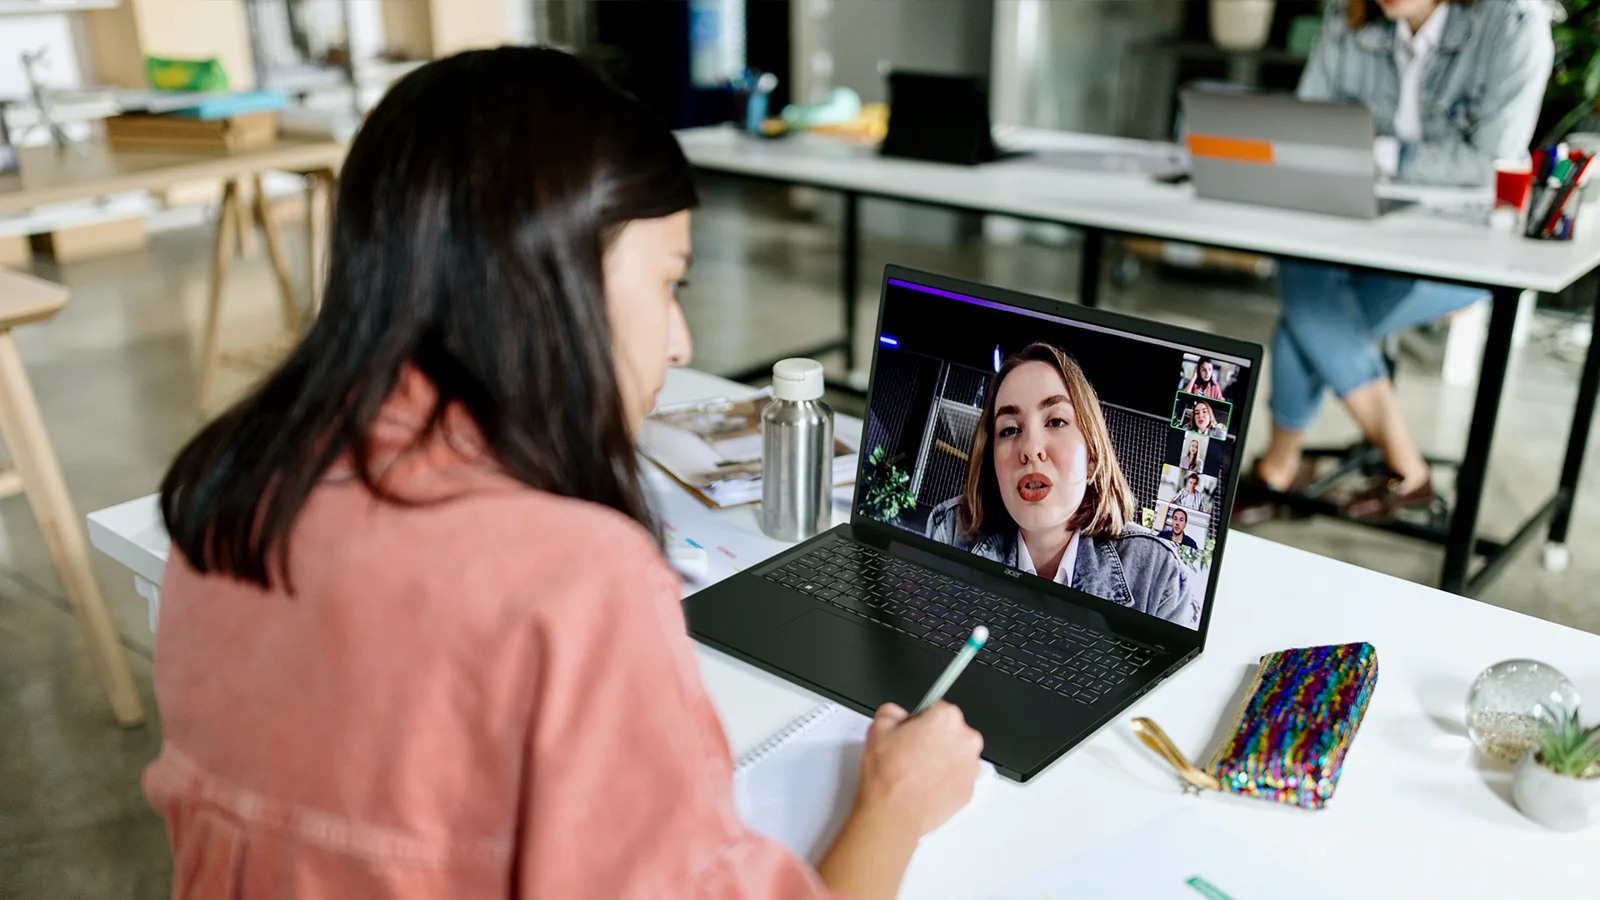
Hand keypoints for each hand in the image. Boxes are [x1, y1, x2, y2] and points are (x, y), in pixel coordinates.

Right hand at [853, 701, 983, 837]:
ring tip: (916, 773)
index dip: (921, 720)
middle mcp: (966, 740)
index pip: (938, 708)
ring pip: (956, 755)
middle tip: (911, 753)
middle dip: (935, 739)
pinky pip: (958, 778)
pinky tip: (924, 786)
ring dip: (942, 759)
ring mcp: (970, 768)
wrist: (892, 815)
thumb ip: (891, 712)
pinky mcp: (969, 791)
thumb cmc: (888, 775)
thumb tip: (897, 715)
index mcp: (947, 719)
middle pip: (952, 731)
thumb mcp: (878, 729)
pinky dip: (946, 780)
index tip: (913, 731)